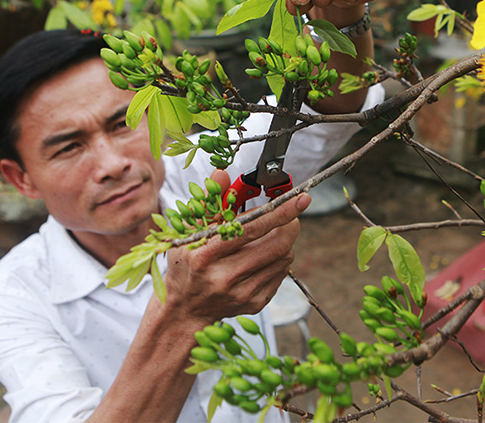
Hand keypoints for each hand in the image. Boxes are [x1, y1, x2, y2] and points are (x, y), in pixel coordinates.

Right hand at [162, 170, 308, 325]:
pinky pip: (281, 274)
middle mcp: (225, 276)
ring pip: (284, 258)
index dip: (279, 211)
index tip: (300, 198)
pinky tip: (264, 256)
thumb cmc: (186, 264)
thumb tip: (223, 173)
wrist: (184, 310)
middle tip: (289, 214)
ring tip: (271, 234)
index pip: (251, 228)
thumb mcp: (188, 231)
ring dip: (284, 241)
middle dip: (290, 224)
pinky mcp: (255, 304)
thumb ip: (209, 201)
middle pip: (277, 245)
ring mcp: (242, 293)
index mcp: (206, 253)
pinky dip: (279, 259)